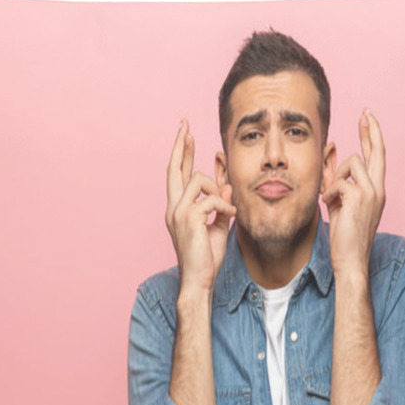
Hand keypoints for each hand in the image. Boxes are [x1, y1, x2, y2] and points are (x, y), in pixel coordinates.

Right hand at [165, 118, 236, 294]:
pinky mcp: (188, 217)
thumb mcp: (217, 225)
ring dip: (217, 190)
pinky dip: (224, 207)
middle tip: (185, 125)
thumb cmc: (206, 257)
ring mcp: (178, 212)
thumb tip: (225, 187)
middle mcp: (173, 207)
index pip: (177, 175)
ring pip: (198, 179)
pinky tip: (230, 218)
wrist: (199, 280)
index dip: (182, 154)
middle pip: (174, 167)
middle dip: (181, 144)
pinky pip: (211, 198)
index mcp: (177, 208)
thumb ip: (219, 205)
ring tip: (227, 209)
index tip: (186, 135)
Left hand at [321, 109, 385, 276]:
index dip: (372, 136)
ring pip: (351, 163)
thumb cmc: (344, 235)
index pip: (376, 157)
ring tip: (331, 198)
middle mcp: (379, 188)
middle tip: (365, 112)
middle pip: (376, 151)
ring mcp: (372, 192)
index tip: (368, 119)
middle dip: (370, 129)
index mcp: (376, 190)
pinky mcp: (360, 198)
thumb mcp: (338, 202)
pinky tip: (330, 206)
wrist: (350, 259)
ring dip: (335, 178)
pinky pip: (339, 182)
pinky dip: (329, 193)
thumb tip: (329, 157)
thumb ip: (335, 180)